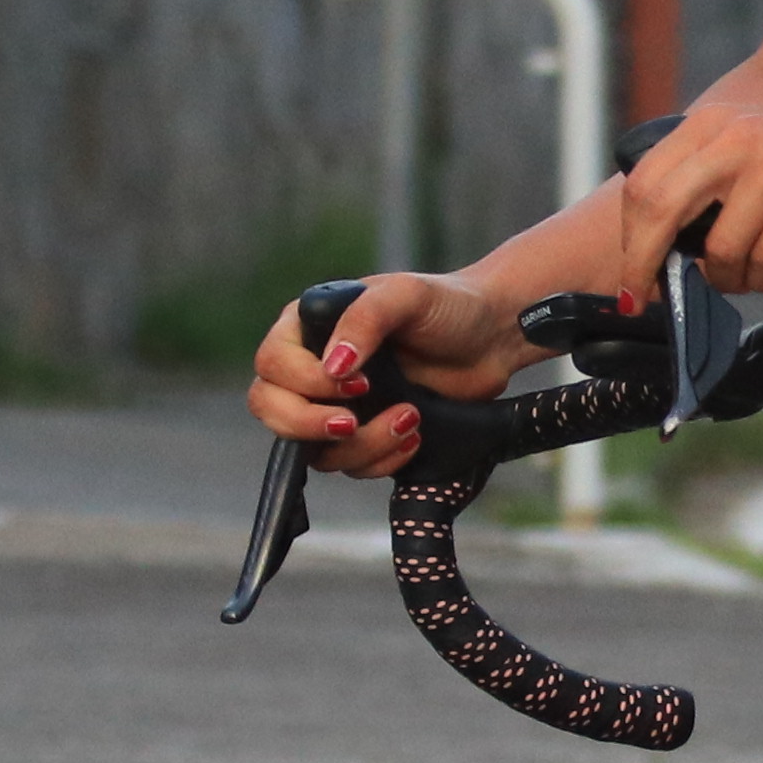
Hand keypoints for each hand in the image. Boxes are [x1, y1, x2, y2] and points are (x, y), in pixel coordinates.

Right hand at [246, 272, 526, 475]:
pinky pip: (352, 466)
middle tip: (352, 422)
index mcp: (310, 327)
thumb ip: (365, 320)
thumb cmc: (447, 305)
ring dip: (361, 445)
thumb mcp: (406, 296)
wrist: (491, 338)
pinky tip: (415, 436)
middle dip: (308, 424)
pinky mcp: (366, 436)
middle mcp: (313, 369)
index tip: (356, 382)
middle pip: (271, 410)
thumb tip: (333, 366)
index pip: (273, 364)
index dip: (303, 381)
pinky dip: (382, 460)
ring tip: (410, 417)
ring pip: (314, 449)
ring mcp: (338, 407)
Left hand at [626, 82, 762, 293]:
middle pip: (662, 209)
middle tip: (652, 300)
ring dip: (726, 279)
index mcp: (713, 125)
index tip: (635, 281)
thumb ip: (703, 178)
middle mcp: (740, 137)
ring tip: (745, 278)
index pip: (645, 184)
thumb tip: (655, 248)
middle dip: (647, 266)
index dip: (631, 241)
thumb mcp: (749, 143)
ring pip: (722, 246)